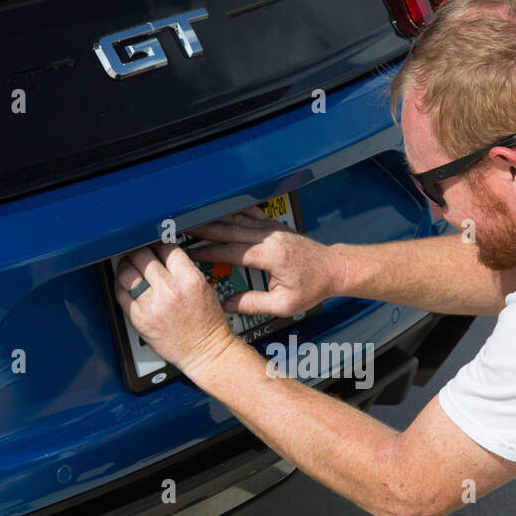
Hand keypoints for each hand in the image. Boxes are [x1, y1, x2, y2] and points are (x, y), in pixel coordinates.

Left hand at [114, 242, 238, 376]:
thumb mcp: (205, 287)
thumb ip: (183, 268)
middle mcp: (170, 291)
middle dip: (139, 250)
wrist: (205, 352)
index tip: (154, 244)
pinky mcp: (139, 319)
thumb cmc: (207, 323)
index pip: (166, 247)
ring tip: (129, 265)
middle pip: (142, 256)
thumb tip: (161, 252)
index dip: (158, 242)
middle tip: (138, 251)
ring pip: (127, 273)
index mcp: (190, 280)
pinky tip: (126, 283)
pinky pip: (121, 294)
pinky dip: (120, 285)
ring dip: (126, 265)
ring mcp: (152, 306)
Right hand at [186, 206, 343, 317]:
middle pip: (230, 229)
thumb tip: (227, 305)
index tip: (190, 253)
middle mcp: (270, 237)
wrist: (334, 269)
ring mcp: (273, 228)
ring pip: (237, 219)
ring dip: (214, 219)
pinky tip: (218, 210)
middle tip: (181, 229)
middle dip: (204, 229)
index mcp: (270, 256)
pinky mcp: (275, 226)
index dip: (208, 252)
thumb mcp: (283, 304)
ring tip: (193, 220)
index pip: (231, 251)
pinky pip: (249, 214)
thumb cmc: (312, 287)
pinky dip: (232, 212)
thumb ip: (253, 303)